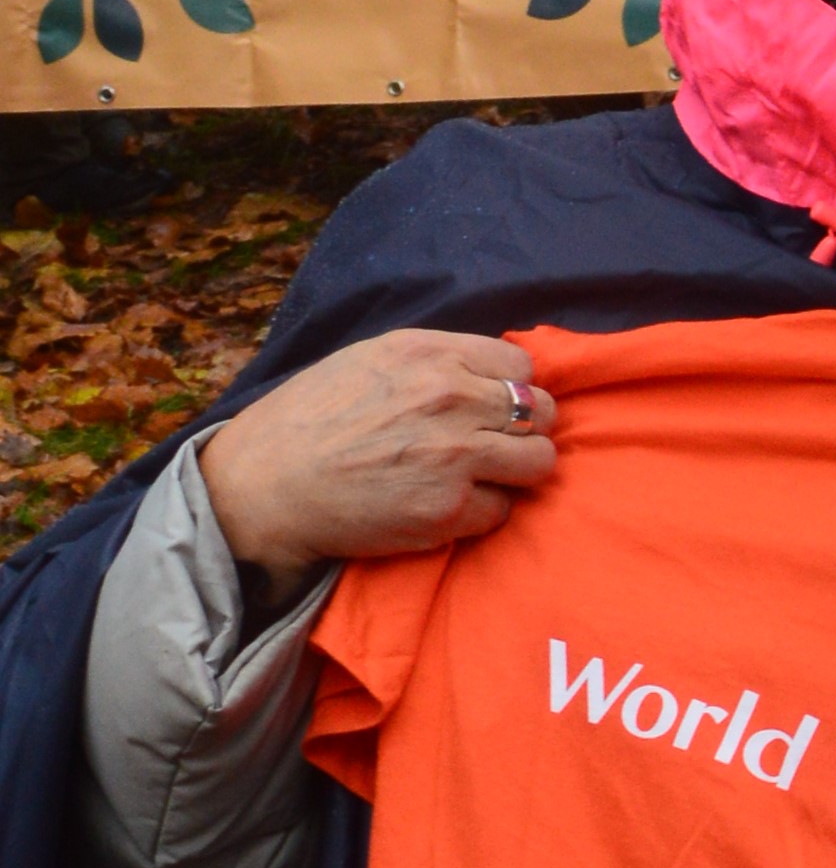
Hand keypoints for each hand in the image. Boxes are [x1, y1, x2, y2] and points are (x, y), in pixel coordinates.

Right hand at [196, 331, 559, 605]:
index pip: (522, 368)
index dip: (510, 392)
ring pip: (540, 462)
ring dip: (515, 472)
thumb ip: (438, 361)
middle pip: (543, 413)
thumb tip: (495, 374)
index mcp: (432, 355)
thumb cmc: (309, 421)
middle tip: (490, 447)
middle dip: (523, 431)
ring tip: (478, 478)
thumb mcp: (370, 359)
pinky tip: (444, 506)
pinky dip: (482, 512)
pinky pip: (504, 510)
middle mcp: (452, 398)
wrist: (260, 487)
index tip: (490, 409)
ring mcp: (456, 455)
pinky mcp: (449, 509)